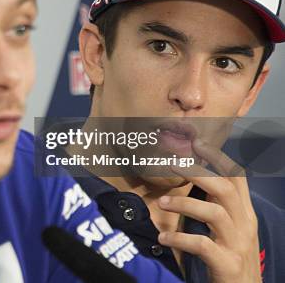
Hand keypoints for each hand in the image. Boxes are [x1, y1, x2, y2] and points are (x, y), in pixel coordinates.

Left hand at [156, 140, 260, 282]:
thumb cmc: (231, 258)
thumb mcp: (229, 229)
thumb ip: (216, 207)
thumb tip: (197, 181)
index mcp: (244, 214)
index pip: (237, 178)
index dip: (218, 158)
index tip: (197, 142)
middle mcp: (244, 225)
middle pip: (224, 190)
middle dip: (198, 173)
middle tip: (171, 164)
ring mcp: (237, 245)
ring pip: (214, 214)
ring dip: (184, 204)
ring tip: (160, 202)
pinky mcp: (226, 264)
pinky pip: (202, 246)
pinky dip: (180, 238)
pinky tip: (163, 236)